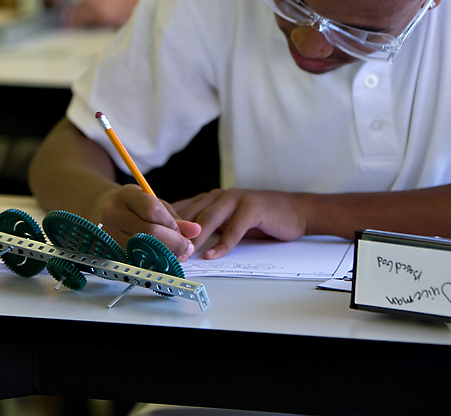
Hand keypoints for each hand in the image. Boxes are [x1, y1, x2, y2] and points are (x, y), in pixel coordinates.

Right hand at [96, 184, 201, 260]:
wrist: (99, 208)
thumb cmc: (130, 205)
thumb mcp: (151, 202)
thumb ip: (173, 217)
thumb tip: (195, 231)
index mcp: (126, 196)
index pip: (152, 210)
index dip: (172, 225)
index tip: (185, 234)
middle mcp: (113, 214)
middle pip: (147, 233)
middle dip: (172, 244)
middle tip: (186, 249)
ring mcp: (106, 233)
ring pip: (139, 250)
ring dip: (161, 256)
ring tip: (174, 256)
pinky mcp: (105, 251)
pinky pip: (131, 260)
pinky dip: (148, 262)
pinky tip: (158, 260)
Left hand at [173, 188, 308, 259]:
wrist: (295, 211)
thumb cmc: (261, 218)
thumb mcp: (230, 220)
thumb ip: (210, 225)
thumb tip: (183, 241)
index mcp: (213, 197)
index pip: (183, 208)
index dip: (169, 225)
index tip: (155, 241)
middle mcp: (221, 195)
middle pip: (192, 213)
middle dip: (177, 233)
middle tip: (165, 252)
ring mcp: (237, 199)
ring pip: (209, 219)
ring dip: (195, 238)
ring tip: (184, 254)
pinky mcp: (252, 209)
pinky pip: (233, 229)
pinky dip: (221, 244)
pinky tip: (211, 255)